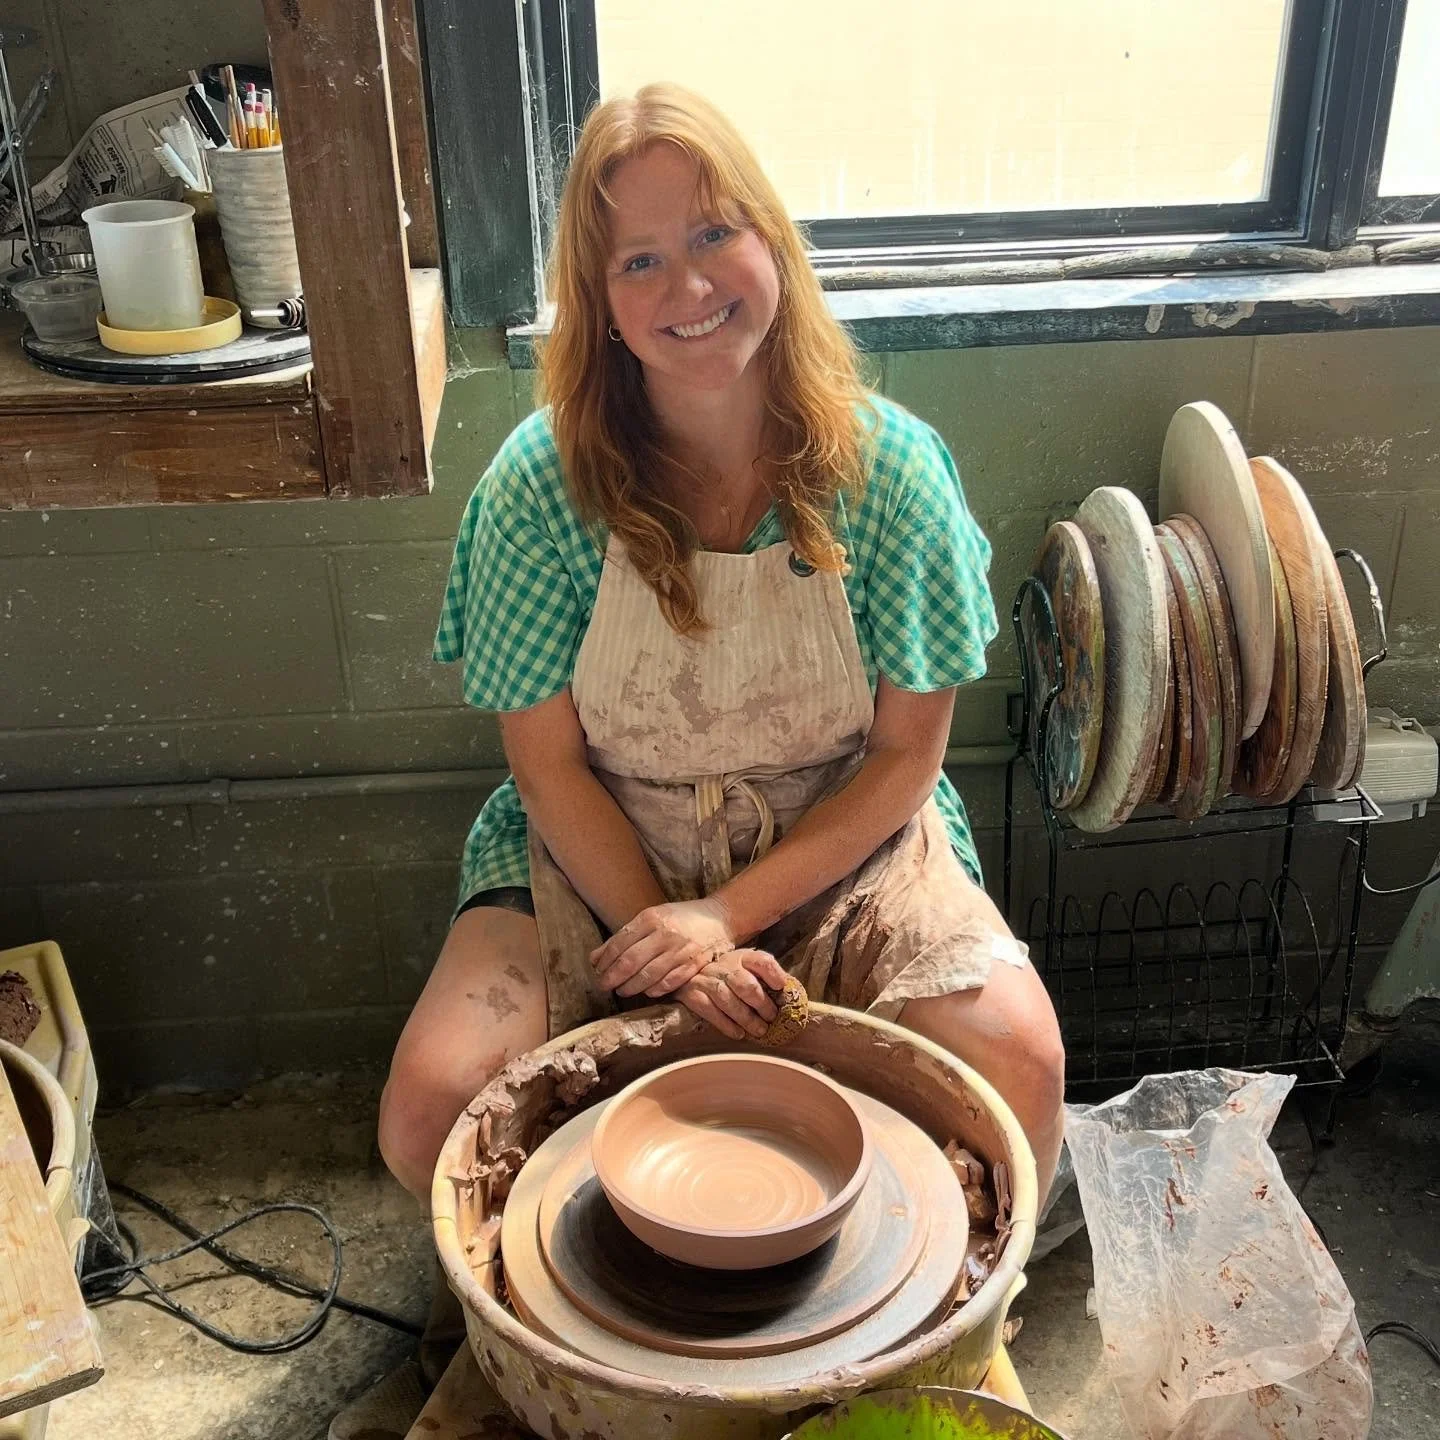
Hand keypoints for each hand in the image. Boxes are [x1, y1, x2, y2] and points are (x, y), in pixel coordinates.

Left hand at [590, 898, 735, 997]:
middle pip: (630, 962)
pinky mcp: (694, 964)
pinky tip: (647, 992)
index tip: (597, 971)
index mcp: (651, 918)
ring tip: (622, 991)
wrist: (720, 918)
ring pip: (648, 975)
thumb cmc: (681, 918)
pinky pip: (669, 982)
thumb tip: (595, 958)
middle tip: (604, 986)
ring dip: (631, 987)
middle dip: (612, 977)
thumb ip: (624, 936)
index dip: (605, 961)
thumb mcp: (652, 918)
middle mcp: (665, 933)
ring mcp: (681, 950)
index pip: (619, 944)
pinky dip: (655, 990)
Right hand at [674, 950, 789, 1040]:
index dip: (773, 973)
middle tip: (772, 1017)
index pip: (761, 961)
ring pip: (728, 1000)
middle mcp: (724, 966)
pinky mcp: (692, 994)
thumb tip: (788, 992)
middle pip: (745, 984)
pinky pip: (710, 1011)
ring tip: (760, 1030)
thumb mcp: (745, 967)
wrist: (687, 970)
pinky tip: (738, 1034)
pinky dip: (726, 1024)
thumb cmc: (726, 973)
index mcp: (742, 957)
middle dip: (761, 1003)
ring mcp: (707, 980)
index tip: (781, 986)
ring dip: (746, 1018)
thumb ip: (765, 977)